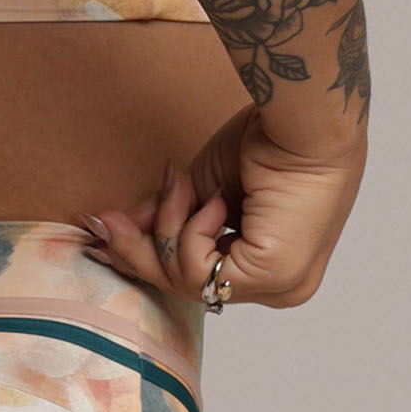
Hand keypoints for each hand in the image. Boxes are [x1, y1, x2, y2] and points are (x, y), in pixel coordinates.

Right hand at [79, 103, 365, 310]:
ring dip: (171, 226)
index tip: (104, 232)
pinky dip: (194, 228)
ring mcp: (280, 287)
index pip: (199, 277)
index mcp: (273, 268)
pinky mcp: (272, 276)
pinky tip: (218, 200)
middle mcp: (281, 287)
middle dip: (140, 250)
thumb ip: (166, 215)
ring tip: (184, 185)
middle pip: (186, 288)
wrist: (306, 123)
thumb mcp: (204, 187)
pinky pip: (199, 268)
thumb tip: (113, 229)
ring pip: (187, 280)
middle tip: (106, 222)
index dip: (148, 257)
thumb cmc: (272, 142)